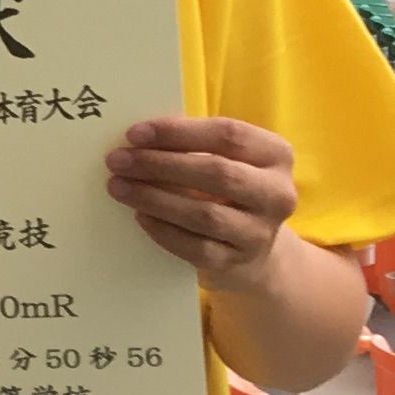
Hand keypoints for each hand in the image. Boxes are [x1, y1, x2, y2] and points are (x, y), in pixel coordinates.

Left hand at [107, 117, 299, 284]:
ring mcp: (260, 232)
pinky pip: (195, 247)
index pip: (229, 135)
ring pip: (204, 213)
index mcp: (276, 155)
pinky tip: (139, 215)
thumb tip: (138, 139)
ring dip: (154, 198)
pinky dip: (163, 229)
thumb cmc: (229, 191)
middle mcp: (277, 194)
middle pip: (217, 172)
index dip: (178, 132)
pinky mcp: (237, 262)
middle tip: (118, 160)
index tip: (134, 133)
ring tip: (118, 186)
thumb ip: (193, 144)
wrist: (254, 251)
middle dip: (160, 164)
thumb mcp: (226, 160)